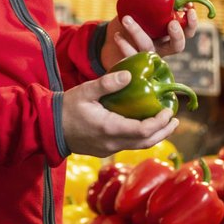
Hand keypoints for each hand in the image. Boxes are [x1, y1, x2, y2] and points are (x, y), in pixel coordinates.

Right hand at [61, 68, 178, 157]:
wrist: (48, 127)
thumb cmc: (66, 107)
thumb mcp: (86, 91)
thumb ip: (107, 83)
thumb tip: (129, 74)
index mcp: (109, 128)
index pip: (143, 131)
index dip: (160, 123)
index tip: (169, 111)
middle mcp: (112, 142)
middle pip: (146, 143)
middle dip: (164, 132)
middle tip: (175, 120)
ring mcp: (108, 148)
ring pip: (138, 146)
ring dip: (154, 136)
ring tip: (165, 124)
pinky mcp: (104, 149)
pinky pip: (129, 145)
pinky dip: (141, 137)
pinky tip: (144, 126)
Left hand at [100, 9, 197, 71]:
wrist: (114, 37)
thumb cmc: (135, 18)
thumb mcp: (145, 7)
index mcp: (170, 34)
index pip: (188, 31)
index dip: (192, 23)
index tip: (190, 10)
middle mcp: (162, 47)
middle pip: (177, 46)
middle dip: (177, 35)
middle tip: (172, 23)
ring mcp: (149, 55)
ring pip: (148, 48)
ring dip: (138, 32)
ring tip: (127, 19)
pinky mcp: (133, 61)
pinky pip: (130, 56)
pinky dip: (124, 45)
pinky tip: (118, 35)